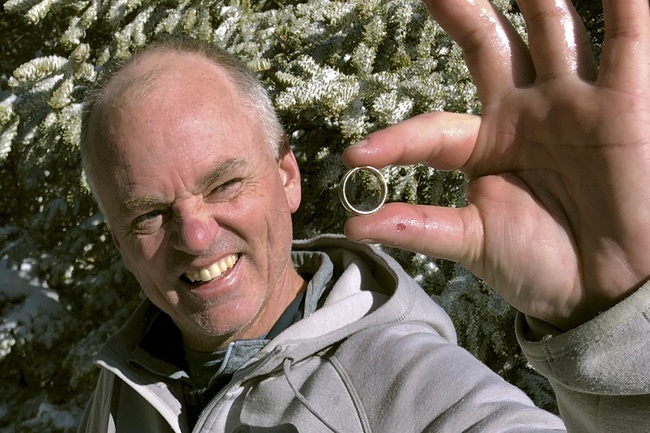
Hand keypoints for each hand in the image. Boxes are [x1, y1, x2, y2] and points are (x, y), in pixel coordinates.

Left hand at [342, 0, 649, 329]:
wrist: (607, 292)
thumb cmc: (542, 267)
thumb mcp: (473, 243)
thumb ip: (420, 228)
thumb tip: (354, 225)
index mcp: (487, 144)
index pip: (432, 128)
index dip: (397, 139)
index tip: (356, 155)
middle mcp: (527, 112)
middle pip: (488, 43)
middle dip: (461, 10)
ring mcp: (575, 102)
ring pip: (551, 27)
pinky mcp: (625, 102)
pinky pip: (626, 39)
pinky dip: (622, 5)